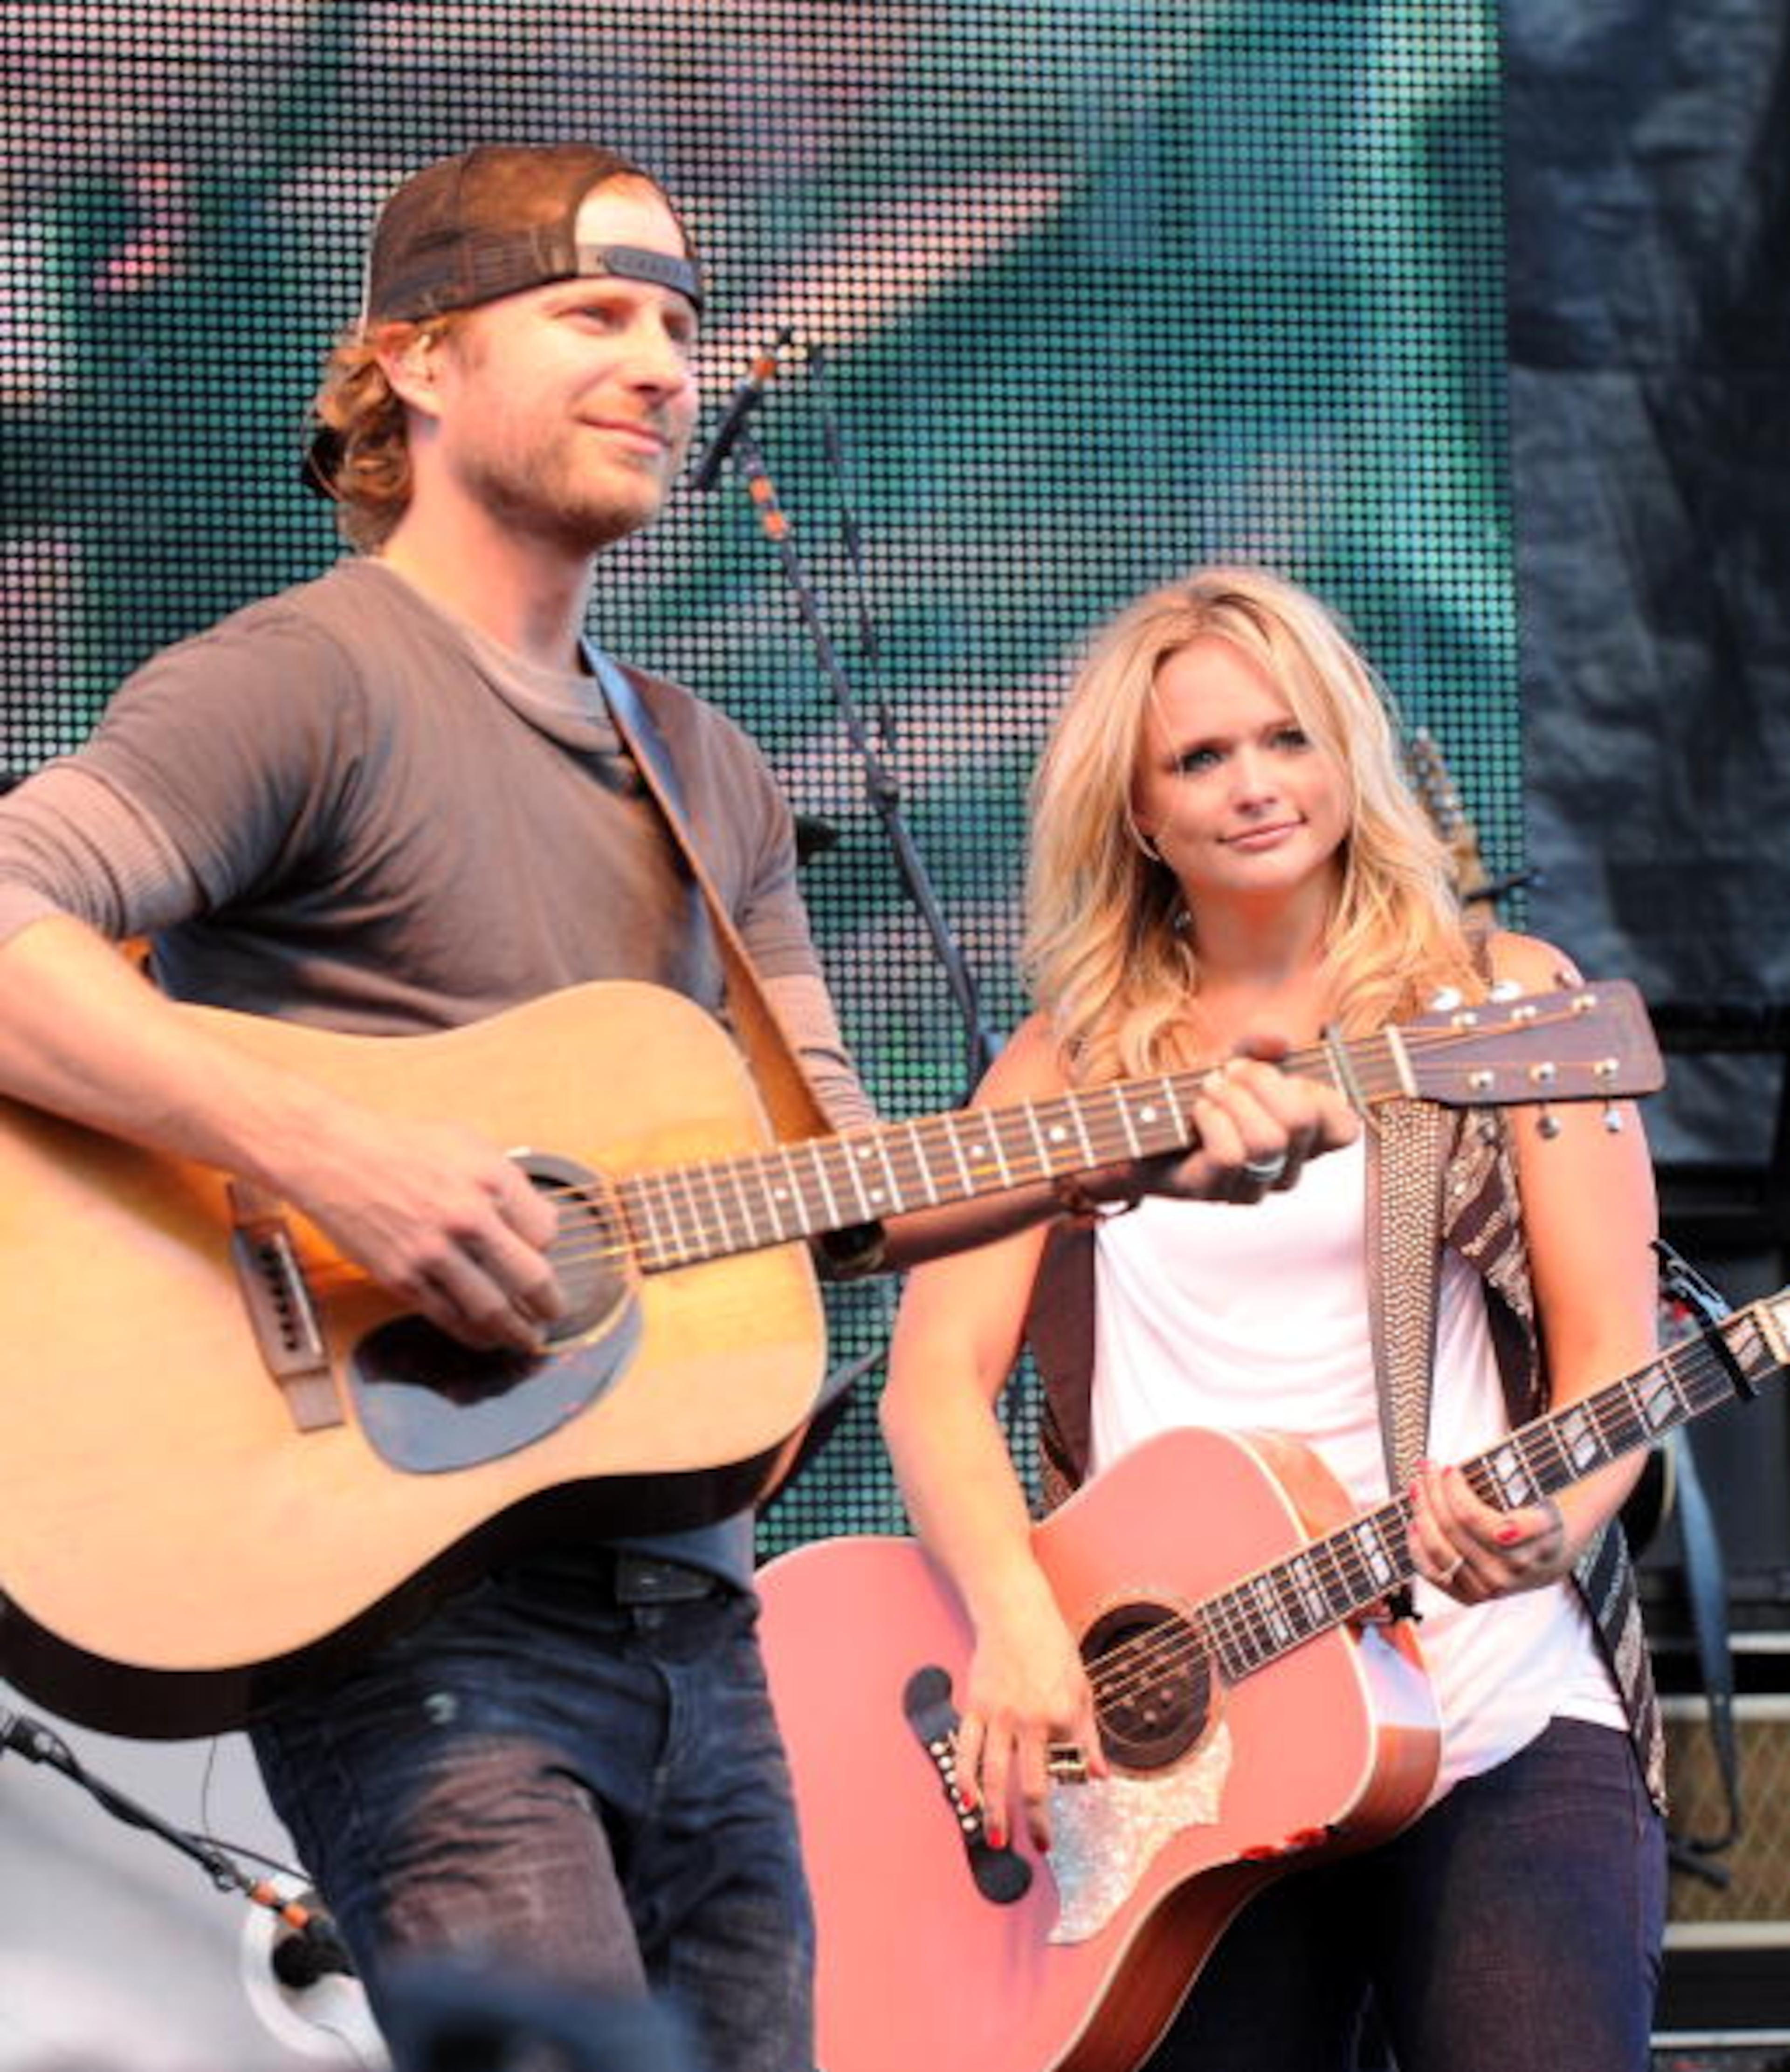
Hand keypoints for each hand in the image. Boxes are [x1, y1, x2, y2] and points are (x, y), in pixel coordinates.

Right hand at [283, 1109, 565, 1352]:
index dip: (547, 1248)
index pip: (546, 1232)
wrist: (334, 1155)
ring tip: (528, 1340)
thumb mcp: (468, 1144)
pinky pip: (449, 1317)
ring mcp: (435, 1252)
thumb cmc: (401, 1146)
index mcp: (492, 1180)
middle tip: (555, 1313)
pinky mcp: (403, 1277)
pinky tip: (486, 1339)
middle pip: (531, 1277)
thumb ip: (505, 1183)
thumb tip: (536, 1221)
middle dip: (550, 1303)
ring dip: (517, 1332)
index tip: (542, 1256)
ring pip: (492, 1309)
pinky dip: (474, 1335)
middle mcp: (469, 1218)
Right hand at [953, 1595, 1106, 1853]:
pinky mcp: (975, 1707)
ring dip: (994, 1811)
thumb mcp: (1083, 1690)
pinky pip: (966, 1748)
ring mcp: (999, 1714)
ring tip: (995, 1839)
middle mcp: (1030, 1720)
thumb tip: (1100, 1776)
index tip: (1054, 1835)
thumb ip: (1089, 1736)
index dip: (1062, 1800)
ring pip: (994, 1772)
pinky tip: (965, 1800)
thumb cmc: (1053, 1649)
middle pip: (1029, 1783)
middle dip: (1032, 1821)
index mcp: (1062, 1716)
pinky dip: (964, 1776)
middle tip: (1036, 1848)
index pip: (1066, 1770)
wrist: (1015, 1612)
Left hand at [1142, 1035, 1358, 1204]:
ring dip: (1233, 1099)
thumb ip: (1257, 1047)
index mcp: (1303, 1142)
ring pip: (1267, 1141)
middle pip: (1301, 1122)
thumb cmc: (1196, 1094)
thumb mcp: (1231, 1061)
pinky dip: (1212, 1119)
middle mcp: (1284, 1170)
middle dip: (1262, 1081)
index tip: (1285, 1075)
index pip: (1345, 1129)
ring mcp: (1249, 1187)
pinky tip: (1196, 1110)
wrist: (1138, 1125)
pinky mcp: (1210, 1192)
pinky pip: (1231, 1155)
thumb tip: (1279, 1040)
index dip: (1321, 1093)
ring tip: (1208, 1087)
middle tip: (1229, 1072)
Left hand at [1407, 1460, 1571, 1601]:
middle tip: (1428, 1467)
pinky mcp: (1472, 1597)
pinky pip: (1433, 1573)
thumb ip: (1517, 1484)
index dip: (1459, 1492)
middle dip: (1435, 1490)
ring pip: (1440, 1547)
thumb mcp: (1541, 1496)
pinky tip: (1414, 1523)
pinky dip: (1417, 1547)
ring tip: (1417, 1488)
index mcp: (1540, 1539)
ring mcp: (1492, 1586)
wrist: (1548, 1561)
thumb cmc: (1538, 1521)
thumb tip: (1460, 1469)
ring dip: (1422, 1512)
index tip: (1449, 1469)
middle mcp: (1516, 1568)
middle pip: (1457, 1525)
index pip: (1490, 1516)